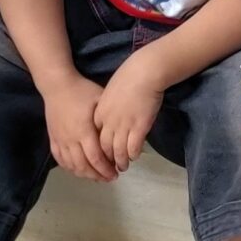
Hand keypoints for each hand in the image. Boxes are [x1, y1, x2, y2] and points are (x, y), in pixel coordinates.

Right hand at [43, 72, 117, 182]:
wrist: (57, 86)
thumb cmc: (82, 91)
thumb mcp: (100, 101)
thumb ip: (108, 120)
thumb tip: (119, 136)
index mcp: (84, 131)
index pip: (95, 157)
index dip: (105, 169)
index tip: (116, 173)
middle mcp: (71, 139)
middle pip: (84, 166)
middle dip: (98, 175)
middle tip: (109, 178)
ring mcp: (60, 140)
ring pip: (71, 165)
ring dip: (85, 174)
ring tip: (96, 176)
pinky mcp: (53, 139)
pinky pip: (60, 159)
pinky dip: (70, 168)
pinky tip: (79, 170)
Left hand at [94, 54, 163, 172]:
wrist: (144, 72)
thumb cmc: (129, 76)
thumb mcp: (110, 91)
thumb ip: (108, 105)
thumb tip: (110, 114)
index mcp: (100, 113)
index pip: (96, 137)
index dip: (99, 149)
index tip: (103, 154)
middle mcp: (109, 122)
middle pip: (104, 148)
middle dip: (107, 160)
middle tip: (111, 167)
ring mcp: (124, 125)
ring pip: (118, 151)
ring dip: (121, 161)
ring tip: (123, 167)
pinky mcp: (139, 127)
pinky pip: (133, 147)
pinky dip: (133, 154)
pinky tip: (135, 156)